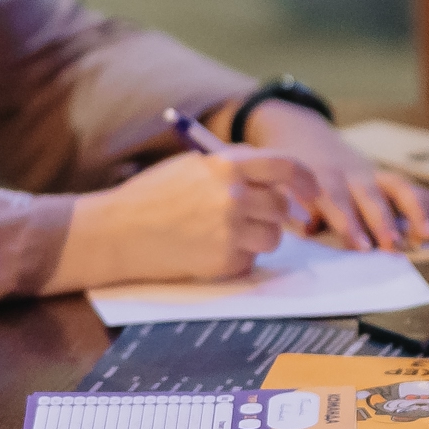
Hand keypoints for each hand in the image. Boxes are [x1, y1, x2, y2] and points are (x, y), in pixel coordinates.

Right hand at [45, 147, 319, 291]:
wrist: (118, 232)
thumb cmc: (152, 196)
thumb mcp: (193, 166)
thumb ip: (234, 166)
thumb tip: (276, 174)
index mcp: (226, 166)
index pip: (286, 166)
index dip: (305, 180)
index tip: (311, 192)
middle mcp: (234, 197)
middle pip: (282, 207)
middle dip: (274, 214)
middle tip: (252, 217)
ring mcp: (230, 231)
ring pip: (272, 238)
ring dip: (257, 238)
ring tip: (222, 233)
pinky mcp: (224, 262)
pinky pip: (250, 261)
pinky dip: (237, 258)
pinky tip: (206, 249)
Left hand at [233, 100, 428, 249]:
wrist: (300, 132)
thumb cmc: (290, 168)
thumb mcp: (282, 182)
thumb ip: (295, 204)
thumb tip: (310, 228)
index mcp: (321, 176)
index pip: (336, 200)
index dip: (349, 223)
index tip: (361, 246)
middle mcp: (350, 174)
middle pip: (371, 196)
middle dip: (383, 221)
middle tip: (393, 245)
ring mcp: (371, 173)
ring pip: (397, 187)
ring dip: (414, 211)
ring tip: (427, 234)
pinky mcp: (384, 176)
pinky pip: (411, 187)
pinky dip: (426, 203)